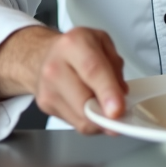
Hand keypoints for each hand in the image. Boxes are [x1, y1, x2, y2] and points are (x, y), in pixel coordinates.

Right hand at [0, 25, 127, 134]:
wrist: (44, 55)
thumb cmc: (76, 48)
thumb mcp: (102, 43)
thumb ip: (115, 66)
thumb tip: (121, 93)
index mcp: (74, 44)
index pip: (92, 70)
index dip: (107, 91)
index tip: (118, 109)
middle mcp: (55, 66)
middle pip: (84, 100)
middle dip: (105, 114)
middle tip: (121, 116)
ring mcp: (48, 89)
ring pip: (80, 118)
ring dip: (99, 120)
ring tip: (107, 109)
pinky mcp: (45, 106)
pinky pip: (75, 123)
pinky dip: (89, 121)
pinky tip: (92, 109)